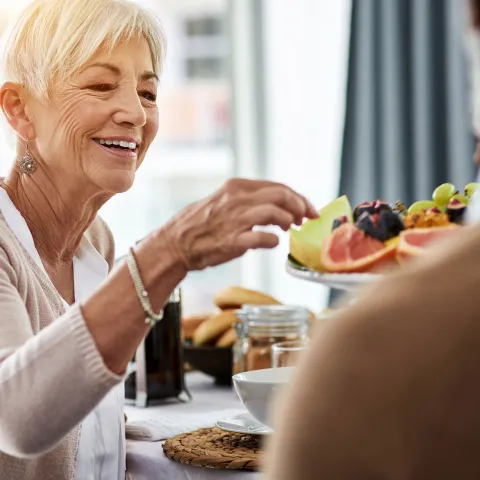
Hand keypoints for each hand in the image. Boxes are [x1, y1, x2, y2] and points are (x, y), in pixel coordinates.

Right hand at [162, 178, 317, 270]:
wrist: (176, 243)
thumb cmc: (202, 224)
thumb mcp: (225, 201)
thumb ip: (250, 201)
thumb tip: (280, 207)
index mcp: (237, 187)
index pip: (278, 186)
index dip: (299, 198)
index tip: (308, 209)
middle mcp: (237, 199)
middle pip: (281, 195)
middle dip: (301, 206)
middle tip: (306, 219)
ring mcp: (235, 219)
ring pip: (275, 212)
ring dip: (289, 221)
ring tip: (289, 230)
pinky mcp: (232, 240)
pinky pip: (262, 237)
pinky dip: (273, 240)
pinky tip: (273, 242)